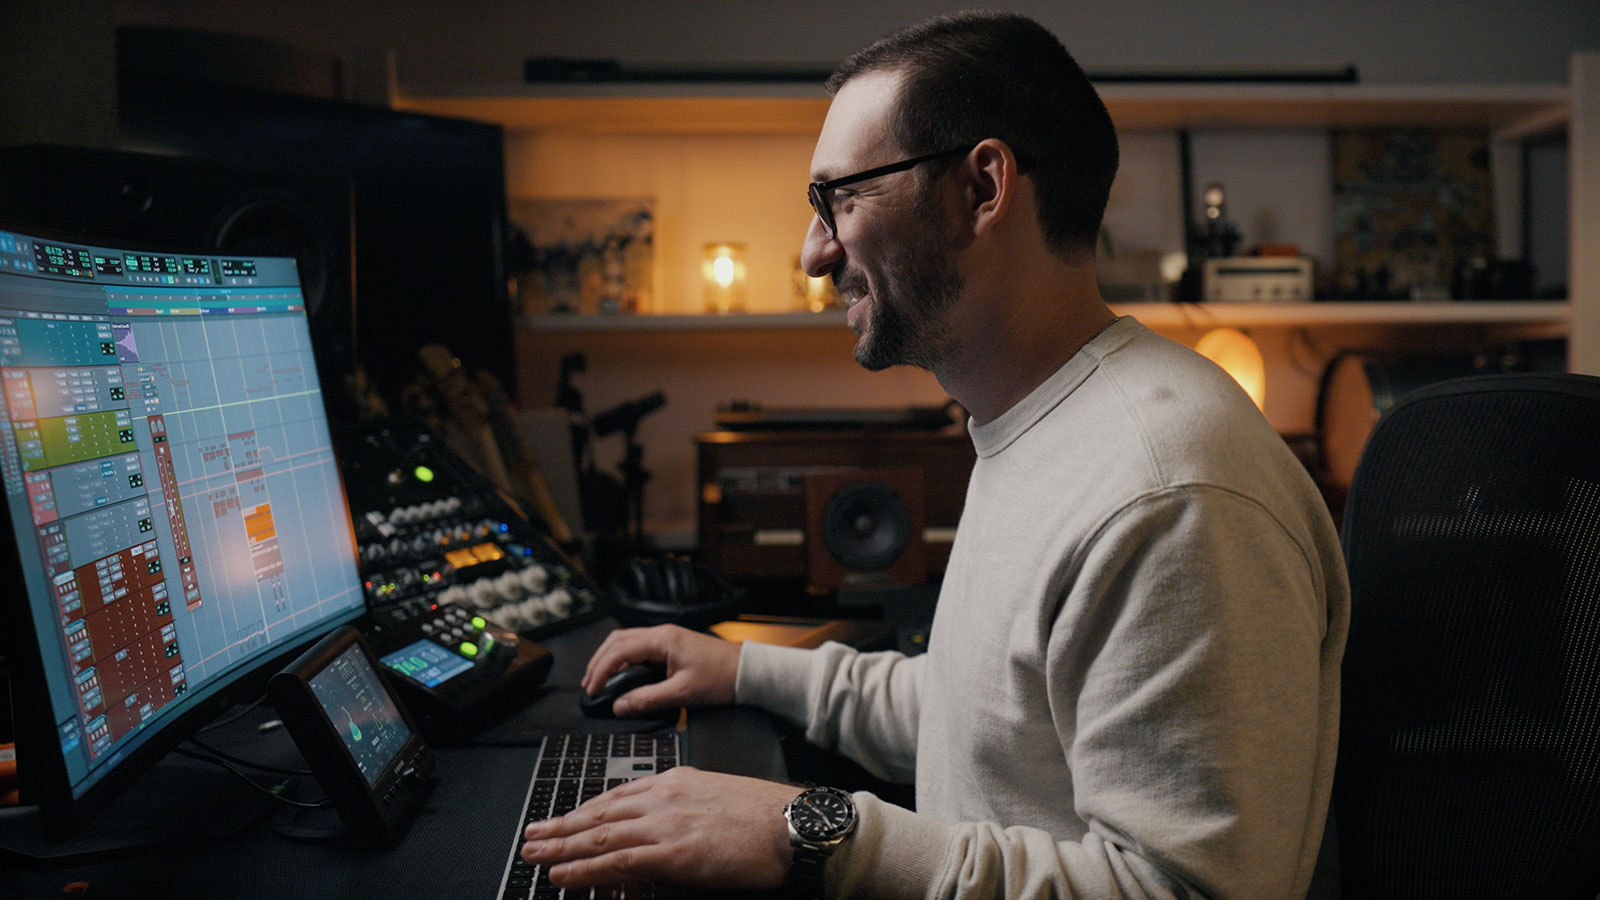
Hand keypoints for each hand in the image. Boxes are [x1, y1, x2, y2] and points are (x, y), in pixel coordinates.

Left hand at [521, 767, 802, 890]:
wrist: (794, 826)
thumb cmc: (766, 817)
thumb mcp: (717, 800)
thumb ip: (684, 810)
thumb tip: (663, 832)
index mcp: (675, 781)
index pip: (617, 796)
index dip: (584, 811)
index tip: (563, 819)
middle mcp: (663, 798)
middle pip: (599, 814)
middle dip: (561, 826)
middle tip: (531, 835)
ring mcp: (665, 824)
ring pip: (599, 837)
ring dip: (561, 848)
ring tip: (533, 854)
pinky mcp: (672, 853)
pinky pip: (617, 864)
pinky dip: (584, 871)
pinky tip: (562, 876)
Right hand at [583, 625, 740, 716]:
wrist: (746, 672)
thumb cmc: (722, 678)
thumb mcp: (683, 693)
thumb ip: (648, 700)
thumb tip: (620, 706)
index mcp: (663, 640)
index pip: (620, 650)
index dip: (601, 670)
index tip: (593, 690)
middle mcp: (662, 634)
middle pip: (618, 641)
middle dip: (598, 662)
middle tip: (589, 685)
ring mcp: (666, 638)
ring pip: (626, 641)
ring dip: (609, 659)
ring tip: (598, 680)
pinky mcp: (671, 646)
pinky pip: (639, 648)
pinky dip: (623, 660)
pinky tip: (620, 674)